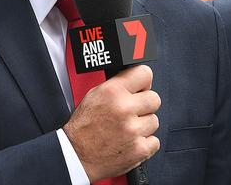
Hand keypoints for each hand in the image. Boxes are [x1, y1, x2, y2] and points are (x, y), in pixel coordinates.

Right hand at [63, 65, 160, 181]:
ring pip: (154, 121)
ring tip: (127, 129)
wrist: (75, 156)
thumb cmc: (83, 127)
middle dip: (145, 105)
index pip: (145, 73)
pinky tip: (131, 141)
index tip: (141, 88)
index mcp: (113, 91)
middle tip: (133, 112)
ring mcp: (133, 130)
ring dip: (143, 126)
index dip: (143, 82)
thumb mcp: (95, 95)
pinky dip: (145, 144)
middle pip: (154, 99)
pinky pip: (155, 141)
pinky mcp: (139, 149)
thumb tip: (138, 81)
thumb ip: (119, 85)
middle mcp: (124, 108)